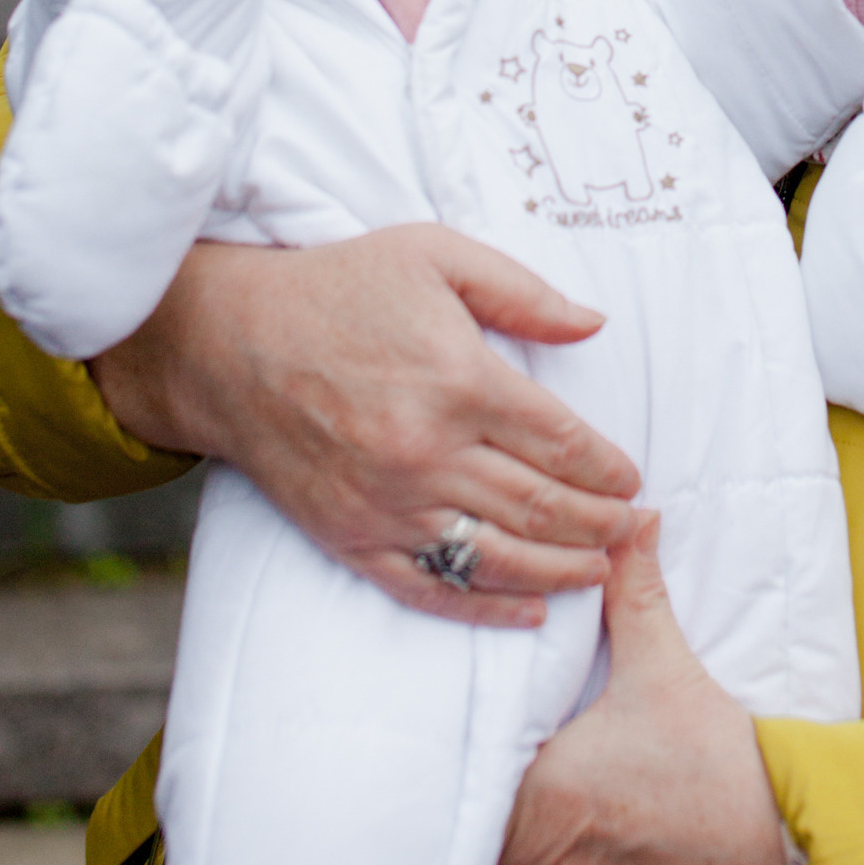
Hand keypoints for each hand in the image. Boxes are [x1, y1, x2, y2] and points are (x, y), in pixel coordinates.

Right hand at [91, 226, 640, 624]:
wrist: (229, 341)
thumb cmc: (338, 288)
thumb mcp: (436, 254)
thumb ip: (522, 292)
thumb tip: (594, 325)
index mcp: (460, 381)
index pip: (560, 442)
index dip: (606, 468)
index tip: (632, 479)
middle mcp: (428, 452)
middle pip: (540, 506)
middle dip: (599, 525)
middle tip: (634, 531)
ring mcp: (388, 503)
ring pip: (497, 556)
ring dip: (561, 570)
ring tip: (602, 573)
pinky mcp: (351, 536)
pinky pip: (429, 589)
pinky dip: (485, 608)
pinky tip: (529, 609)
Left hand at [494, 516, 805, 864]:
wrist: (791, 861)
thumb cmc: (724, 766)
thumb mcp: (669, 670)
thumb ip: (632, 592)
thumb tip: (628, 518)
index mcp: (543, 799)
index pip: (462, 785)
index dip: (462, 763)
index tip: (474, 741)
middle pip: (473, 836)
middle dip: (486, 804)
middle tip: (508, 767)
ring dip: (510, 853)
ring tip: (537, 810)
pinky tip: (569, 858)